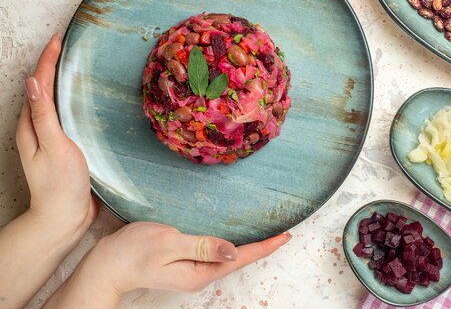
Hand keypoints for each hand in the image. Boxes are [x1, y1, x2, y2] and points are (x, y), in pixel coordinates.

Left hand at [16, 33, 97, 242]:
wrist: (64, 217)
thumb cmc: (60, 183)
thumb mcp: (53, 146)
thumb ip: (44, 115)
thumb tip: (32, 82)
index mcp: (32, 125)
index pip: (39, 84)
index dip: (48, 61)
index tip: (58, 39)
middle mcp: (38, 128)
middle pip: (43, 89)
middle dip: (52, 65)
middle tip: (66, 45)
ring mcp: (51, 137)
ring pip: (54, 101)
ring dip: (62, 81)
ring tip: (76, 65)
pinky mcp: (66, 146)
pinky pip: (67, 116)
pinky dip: (73, 101)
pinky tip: (85, 100)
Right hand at [44, 222, 291, 308]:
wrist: (106, 265)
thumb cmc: (133, 252)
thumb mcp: (168, 244)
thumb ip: (201, 247)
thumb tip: (232, 252)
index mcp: (200, 272)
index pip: (241, 258)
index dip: (265, 247)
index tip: (286, 236)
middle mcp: (201, 275)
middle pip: (239, 259)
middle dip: (263, 248)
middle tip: (285, 232)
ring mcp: (193, 270)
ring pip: (229, 257)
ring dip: (249, 246)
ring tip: (269, 234)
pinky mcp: (186, 262)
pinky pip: (216, 253)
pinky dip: (231, 245)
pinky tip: (236, 236)